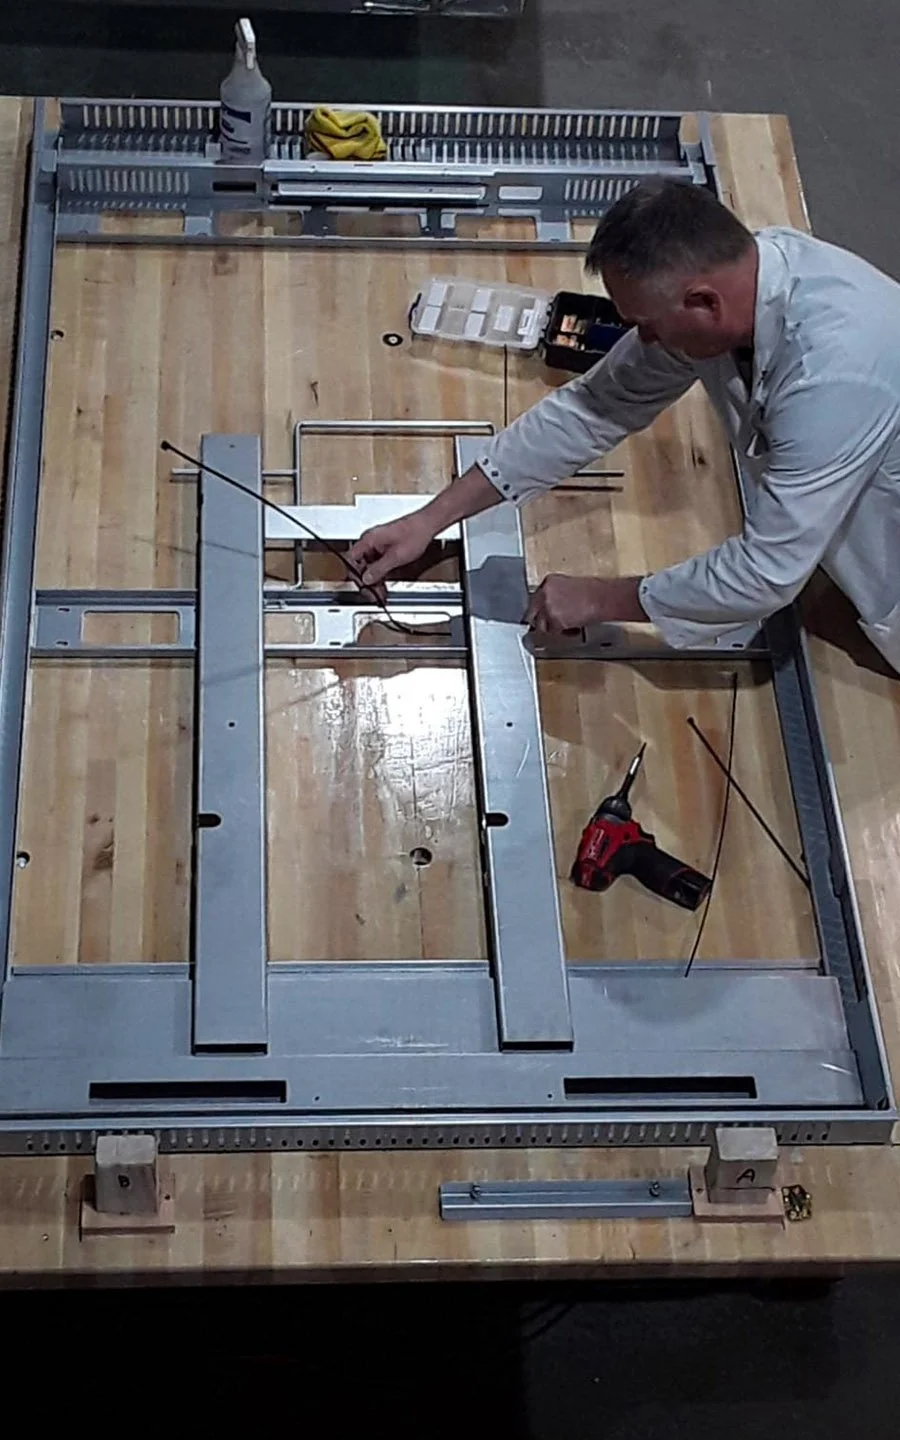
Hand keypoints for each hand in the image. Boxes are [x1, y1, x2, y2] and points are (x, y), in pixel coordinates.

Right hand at [347, 513, 434, 600]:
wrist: (427, 525)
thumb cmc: (414, 534)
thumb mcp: (395, 557)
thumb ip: (379, 569)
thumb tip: (366, 579)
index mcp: (369, 539)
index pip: (351, 559)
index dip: (355, 573)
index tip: (362, 584)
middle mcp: (371, 539)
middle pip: (360, 562)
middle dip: (366, 577)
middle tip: (373, 590)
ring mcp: (378, 542)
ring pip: (369, 562)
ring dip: (374, 575)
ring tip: (380, 589)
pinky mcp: (386, 545)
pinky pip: (378, 559)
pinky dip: (381, 570)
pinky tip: (386, 578)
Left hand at [524, 574, 645, 631]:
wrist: (602, 598)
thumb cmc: (595, 592)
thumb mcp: (572, 586)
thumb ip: (558, 594)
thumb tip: (555, 606)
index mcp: (549, 581)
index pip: (535, 598)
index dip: (540, 609)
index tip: (542, 616)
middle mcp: (544, 592)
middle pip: (531, 612)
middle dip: (539, 621)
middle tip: (547, 627)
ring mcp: (547, 606)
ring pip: (540, 625)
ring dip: (552, 629)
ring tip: (567, 627)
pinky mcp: (553, 619)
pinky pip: (552, 632)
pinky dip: (563, 634)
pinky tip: (574, 629)